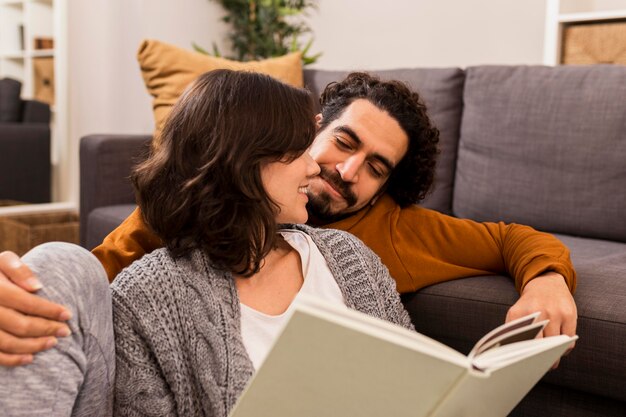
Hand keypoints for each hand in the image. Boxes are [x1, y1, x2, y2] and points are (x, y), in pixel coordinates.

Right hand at [0, 251, 71, 365]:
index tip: (68, 314)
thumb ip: (18, 269)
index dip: (49, 310)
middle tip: (65, 331)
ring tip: (52, 342)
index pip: (26, 302)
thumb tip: (37, 287)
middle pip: (19, 324)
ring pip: (7, 342)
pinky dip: (12, 359)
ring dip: (33, 346)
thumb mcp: (2, 261)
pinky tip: (30, 358)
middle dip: (46, 329)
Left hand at [505, 272, 576, 368]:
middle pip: (538, 345)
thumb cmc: (530, 305)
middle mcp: (536, 312)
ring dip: (554, 356)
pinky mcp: (569, 314)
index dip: (522, 355)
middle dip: (540, 359)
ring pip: (555, 345)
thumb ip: (513, 331)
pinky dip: (564, 348)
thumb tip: (513, 354)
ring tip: (551, 360)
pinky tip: (560, 347)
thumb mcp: (516, 313)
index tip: (523, 364)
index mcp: (518, 313)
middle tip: (540, 365)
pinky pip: (568, 341)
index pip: (518, 341)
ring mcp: (554, 313)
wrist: (546, 284)